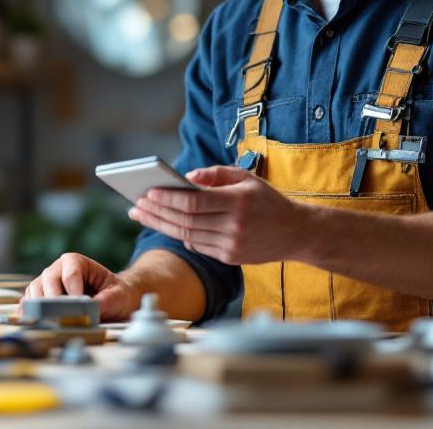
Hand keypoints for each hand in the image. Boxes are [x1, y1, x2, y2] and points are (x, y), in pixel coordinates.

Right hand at [22, 252, 141, 321]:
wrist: (114, 299)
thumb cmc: (115, 294)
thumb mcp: (116, 296)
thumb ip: (103, 301)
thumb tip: (87, 313)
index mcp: (75, 262)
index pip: (70, 274)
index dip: (72, 291)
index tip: (78, 307)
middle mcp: (57, 269)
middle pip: (48, 280)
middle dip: (54, 299)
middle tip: (60, 317)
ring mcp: (46, 282)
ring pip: (35, 289)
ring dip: (39, 306)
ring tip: (49, 321)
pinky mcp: (40, 297)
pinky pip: (29, 301)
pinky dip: (30, 311)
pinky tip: (34, 321)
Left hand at [129, 165, 308, 264]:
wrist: (296, 232)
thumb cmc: (267, 200)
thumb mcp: (246, 178)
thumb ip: (215, 175)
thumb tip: (185, 179)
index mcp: (237, 202)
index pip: (193, 203)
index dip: (167, 199)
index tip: (147, 192)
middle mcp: (234, 226)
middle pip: (185, 221)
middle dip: (157, 213)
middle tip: (135, 205)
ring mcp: (232, 245)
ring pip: (188, 236)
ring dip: (162, 225)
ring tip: (143, 215)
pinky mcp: (231, 258)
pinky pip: (199, 246)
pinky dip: (181, 236)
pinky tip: (166, 226)